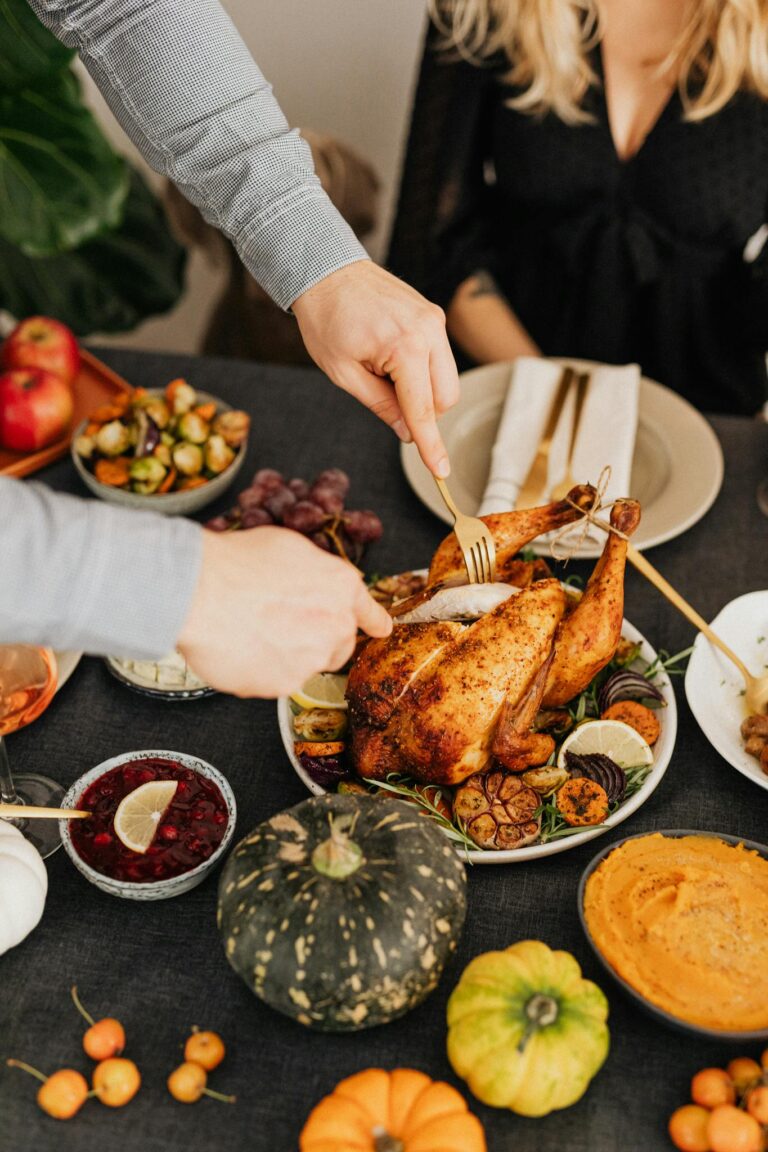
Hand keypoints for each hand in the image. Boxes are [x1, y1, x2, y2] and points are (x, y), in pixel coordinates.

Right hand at [176, 527, 391, 696]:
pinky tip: (238, 647)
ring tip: (249, 629)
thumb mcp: (288, 547)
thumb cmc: (236, 562)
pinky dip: (258, 669)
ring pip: (304, 664)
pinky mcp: (284, 684)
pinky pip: (274, 680)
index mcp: (341, 586)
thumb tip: (312, 583)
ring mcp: (311, 659)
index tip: (380, 629)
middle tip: (278, 622)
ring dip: (284, 653)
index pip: (368, 611)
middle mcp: (335, 625)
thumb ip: (314, 571)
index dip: (373, 621)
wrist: (199, 591)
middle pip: (337, 644)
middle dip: (315, 638)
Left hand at [292, 261, 459, 476]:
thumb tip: (407, 432)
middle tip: (384, 397)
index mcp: (405, 347)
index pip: (424, 409)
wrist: (326, 268)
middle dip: (423, 413)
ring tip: (382, 370)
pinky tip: (390, 357)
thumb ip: (380, 405)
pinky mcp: (433, 316)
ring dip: (422, 391)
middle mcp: (429, 331)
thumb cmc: (326, 319)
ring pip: (447, 380)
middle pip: (446, 398)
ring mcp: (435, 321)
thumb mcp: (343, 373)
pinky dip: (421, 371)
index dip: (431, 445)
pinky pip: (439, 359)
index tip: (442, 472)